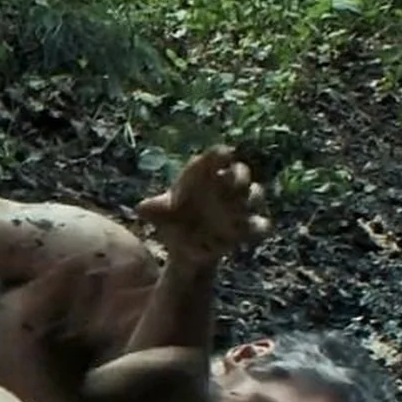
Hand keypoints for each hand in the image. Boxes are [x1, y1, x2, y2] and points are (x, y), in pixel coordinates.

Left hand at [136, 146, 269, 263]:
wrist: (183, 248)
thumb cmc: (172, 220)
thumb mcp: (159, 215)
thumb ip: (153, 209)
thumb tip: (140, 208)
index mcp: (203, 175)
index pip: (216, 157)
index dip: (221, 154)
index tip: (225, 153)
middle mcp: (224, 186)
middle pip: (241, 172)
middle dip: (239, 174)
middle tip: (232, 178)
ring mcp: (238, 206)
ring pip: (255, 193)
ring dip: (250, 197)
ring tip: (238, 208)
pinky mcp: (246, 227)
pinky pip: (261, 224)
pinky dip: (257, 226)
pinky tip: (243, 234)